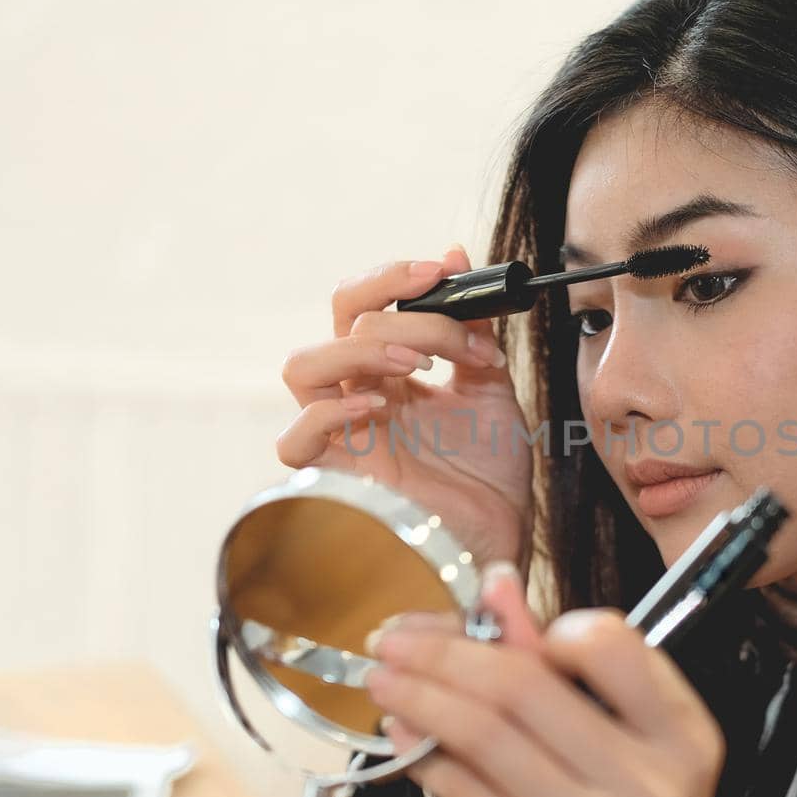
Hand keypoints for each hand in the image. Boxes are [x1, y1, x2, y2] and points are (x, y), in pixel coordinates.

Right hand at [276, 243, 533, 574]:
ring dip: (363, 348)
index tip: (448, 270)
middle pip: (339, 321)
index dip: (397, 279)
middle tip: (445, 318)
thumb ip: (473, 329)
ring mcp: (342, 436)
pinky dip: (331, 413)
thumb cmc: (490, 477)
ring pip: (304, 366)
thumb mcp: (491, 389)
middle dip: (392, 303)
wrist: (500, 540)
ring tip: (421, 363)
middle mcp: (360, 396)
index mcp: (391, 373)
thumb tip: (458, 257)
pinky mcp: (334, 479)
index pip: (365, 305)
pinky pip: (296, 440)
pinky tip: (384, 406)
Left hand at [365, 562, 724, 796]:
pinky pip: (462, 791)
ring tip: (383, 676)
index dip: (543, 624)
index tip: (492, 622)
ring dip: (419, 696)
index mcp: (685, 738)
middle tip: (394, 636)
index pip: (612, 645)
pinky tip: (401, 732)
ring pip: (484, 735)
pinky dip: (421, 753)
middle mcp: (651, 785)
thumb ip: (561, 664)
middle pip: (525, 686)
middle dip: (444, 651)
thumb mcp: (622, 748)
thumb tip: (498, 585)